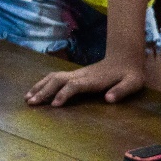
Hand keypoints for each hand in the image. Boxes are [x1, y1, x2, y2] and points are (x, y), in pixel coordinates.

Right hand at [26, 54, 145, 106]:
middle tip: (31, 103)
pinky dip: (43, 83)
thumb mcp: (133, 82)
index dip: (64, 94)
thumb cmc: (130, 73)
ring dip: (40, 87)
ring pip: (54, 77)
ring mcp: (77, 73)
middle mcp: (82, 75)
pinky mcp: (75, 74)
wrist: (126, 56)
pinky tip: (35, 91)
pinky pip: (55, 77)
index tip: (54, 104)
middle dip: (44, 91)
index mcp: (94, 79)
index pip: (75, 85)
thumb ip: (122, 90)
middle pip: (59, 80)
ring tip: (27, 99)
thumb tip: (108, 99)